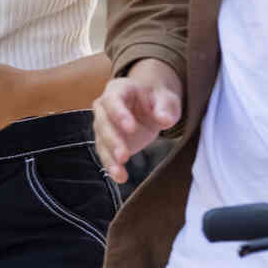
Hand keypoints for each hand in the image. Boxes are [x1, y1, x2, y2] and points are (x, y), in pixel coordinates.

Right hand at [93, 59, 182, 182]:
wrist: (149, 104)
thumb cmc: (157, 99)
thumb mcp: (167, 99)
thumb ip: (165, 108)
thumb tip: (164, 119)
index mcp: (118, 90)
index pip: (113, 100)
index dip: (119, 114)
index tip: (131, 128)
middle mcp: (104, 107)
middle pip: (103, 123)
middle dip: (113, 141)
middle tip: (124, 156)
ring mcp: (103, 124)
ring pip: (101, 141)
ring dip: (109, 158)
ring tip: (120, 173)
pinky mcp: (107, 141)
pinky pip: (106, 154)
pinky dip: (112, 166)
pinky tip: (120, 177)